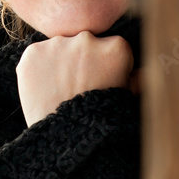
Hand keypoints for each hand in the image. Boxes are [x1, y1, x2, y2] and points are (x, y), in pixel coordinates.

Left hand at [16, 32, 133, 126]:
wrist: (65, 138)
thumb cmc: (101, 121)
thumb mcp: (127, 99)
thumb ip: (136, 79)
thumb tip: (144, 72)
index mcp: (116, 47)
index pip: (109, 47)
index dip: (105, 65)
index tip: (101, 82)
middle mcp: (87, 39)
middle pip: (84, 43)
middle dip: (81, 60)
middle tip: (78, 87)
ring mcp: (57, 44)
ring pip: (59, 48)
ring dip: (59, 63)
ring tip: (60, 90)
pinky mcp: (33, 52)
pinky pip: (36, 55)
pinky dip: (38, 69)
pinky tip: (45, 88)